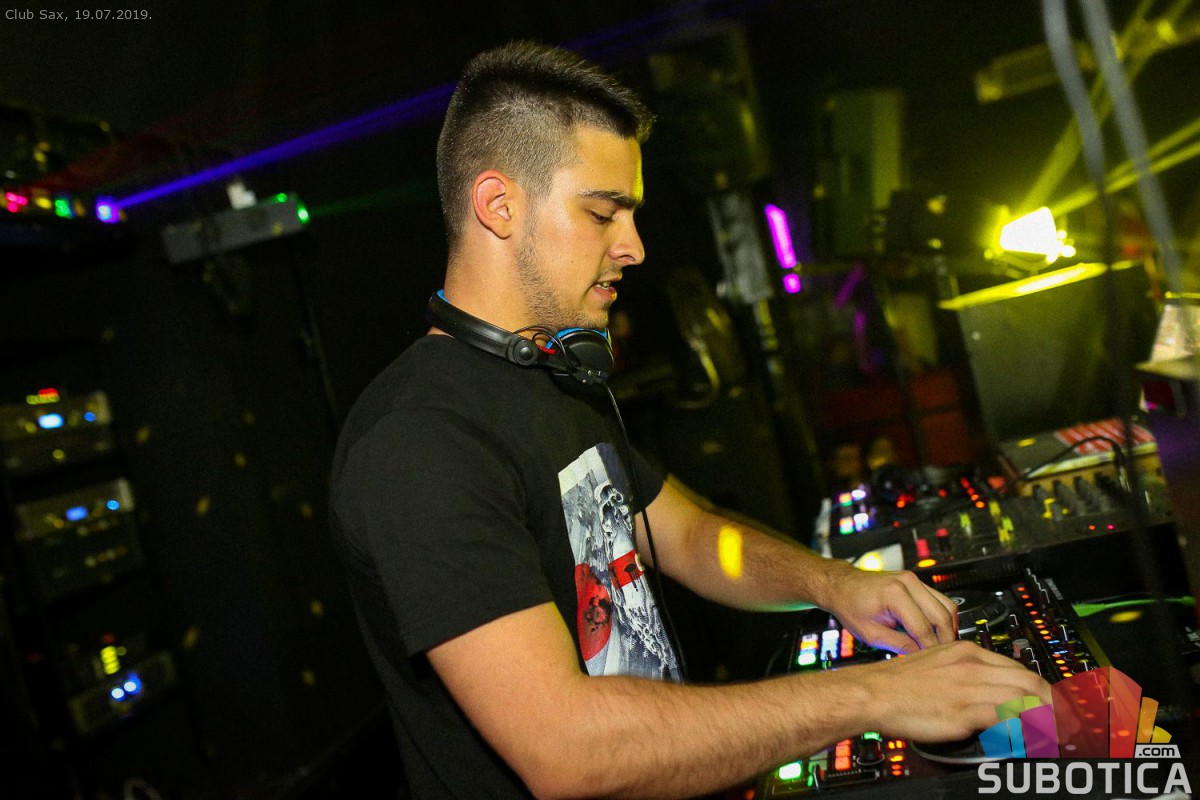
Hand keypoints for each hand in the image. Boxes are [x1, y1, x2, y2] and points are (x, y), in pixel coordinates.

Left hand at [821, 567, 958, 652]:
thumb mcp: (871, 634)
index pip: (923, 628)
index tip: (933, 664)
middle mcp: (908, 583)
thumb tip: (922, 657)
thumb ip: (899, 645)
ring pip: (947, 606)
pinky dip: (942, 618)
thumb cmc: (850, 606)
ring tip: (941, 647)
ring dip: (948, 628)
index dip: (930, 649)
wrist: (842, 586)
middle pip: (942, 615)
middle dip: (946, 640)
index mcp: (894, 595)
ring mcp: (914, 580)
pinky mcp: (916, 583)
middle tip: (943, 658)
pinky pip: (940, 600)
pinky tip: (936, 633)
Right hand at [857, 639, 1053, 741]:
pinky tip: (1034, 737)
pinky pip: (1007, 717)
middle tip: (1069, 723)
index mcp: (965, 651)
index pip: (1018, 668)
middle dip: (1056, 704)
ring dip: (1049, 718)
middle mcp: (971, 665)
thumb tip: (983, 693)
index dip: (1042, 688)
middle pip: (1029, 681)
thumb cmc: (896, 684)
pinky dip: (1026, 727)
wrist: (871, 692)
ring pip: (1025, 698)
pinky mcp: (963, 710)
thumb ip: (964, 676)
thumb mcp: (935, 666)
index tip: (1054, 703)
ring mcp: (969, 687)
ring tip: (1061, 734)